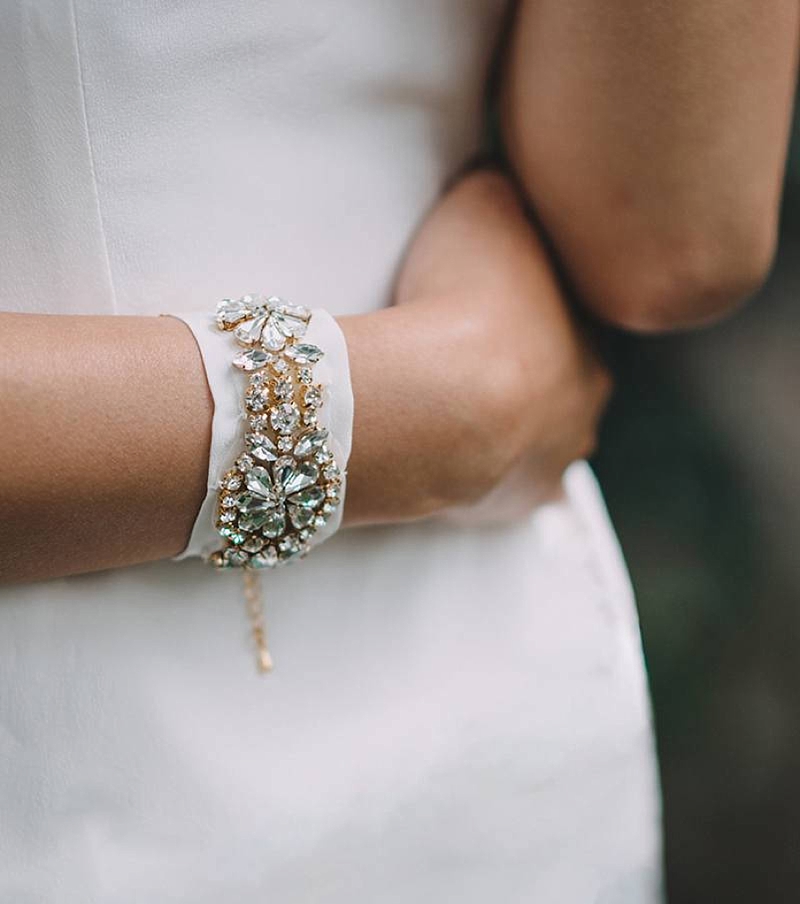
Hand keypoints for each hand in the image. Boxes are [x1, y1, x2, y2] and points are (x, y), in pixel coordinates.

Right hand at [342, 168, 611, 524]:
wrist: (443, 399)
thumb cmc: (468, 296)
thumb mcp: (484, 201)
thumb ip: (498, 186)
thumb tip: (496, 176)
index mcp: (588, 330)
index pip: (564, 314)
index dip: (522, 303)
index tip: (480, 299)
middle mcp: (586, 401)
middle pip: (556, 382)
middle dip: (517, 369)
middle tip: (460, 355)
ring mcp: (555, 460)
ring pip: (536, 439)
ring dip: (502, 424)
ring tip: (448, 408)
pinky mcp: (515, 504)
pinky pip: (503, 488)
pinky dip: (479, 471)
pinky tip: (448, 454)